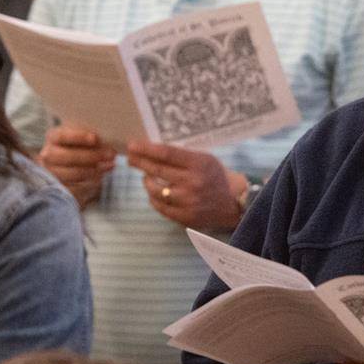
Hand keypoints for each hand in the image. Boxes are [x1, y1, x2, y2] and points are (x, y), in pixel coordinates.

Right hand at [38, 125, 114, 208]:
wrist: (77, 167)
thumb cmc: (83, 147)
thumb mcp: (85, 139)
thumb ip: (92, 139)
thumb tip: (104, 143)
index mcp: (53, 138)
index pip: (61, 136)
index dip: (77, 137)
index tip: (95, 138)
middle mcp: (48, 155)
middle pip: (67, 156)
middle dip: (91, 156)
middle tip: (111, 155)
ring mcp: (51, 173)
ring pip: (72, 174)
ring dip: (94, 170)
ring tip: (110, 166)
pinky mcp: (58, 188)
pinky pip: (74, 188)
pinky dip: (90, 183)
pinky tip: (102, 178)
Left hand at [126, 140, 245, 229]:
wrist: (233, 203)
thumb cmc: (216, 176)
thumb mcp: (205, 159)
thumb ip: (183, 156)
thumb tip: (153, 150)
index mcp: (199, 164)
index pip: (167, 154)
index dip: (147, 149)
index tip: (132, 145)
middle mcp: (192, 183)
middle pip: (158, 170)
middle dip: (140, 162)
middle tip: (130, 158)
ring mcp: (188, 202)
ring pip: (155, 191)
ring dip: (147, 182)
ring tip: (146, 177)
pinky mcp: (185, 217)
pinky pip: (160, 207)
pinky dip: (154, 198)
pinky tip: (154, 193)